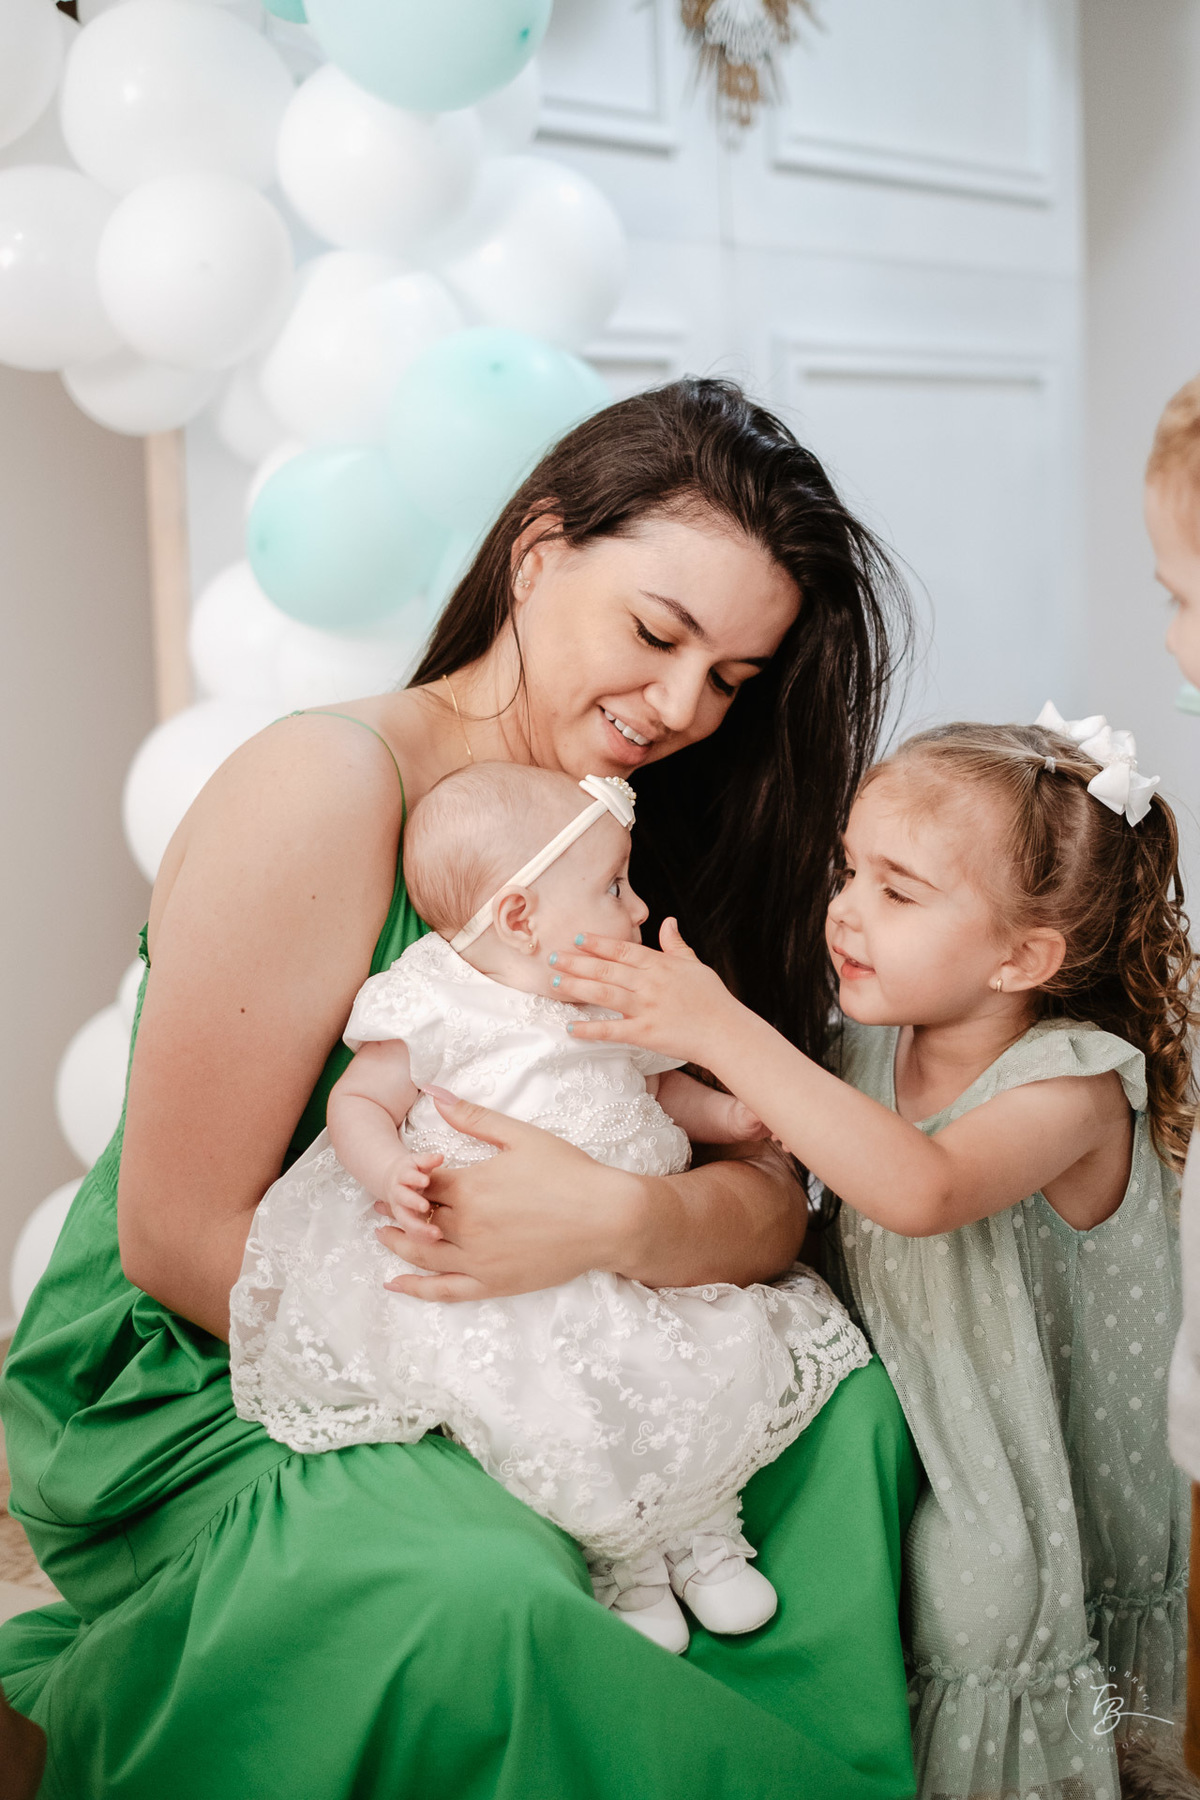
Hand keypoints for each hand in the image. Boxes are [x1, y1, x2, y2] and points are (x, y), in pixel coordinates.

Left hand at [376, 1094, 641, 1303]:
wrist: (608, 1217)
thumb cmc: (569, 1172)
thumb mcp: (520, 1135)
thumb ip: (472, 1117)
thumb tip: (433, 1092)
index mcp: (470, 1186)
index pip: (423, 1182)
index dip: (410, 1176)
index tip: (406, 1172)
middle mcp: (466, 1225)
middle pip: (416, 1216)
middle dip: (398, 1206)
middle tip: (383, 1201)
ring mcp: (478, 1259)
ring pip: (421, 1252)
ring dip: (396, 1242)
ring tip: (382, 1233)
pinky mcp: (493, 1283)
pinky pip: (444, 1290)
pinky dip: (416, 1288)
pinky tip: (395, 1283)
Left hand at [546, 919, 738, 1065]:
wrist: (726, 1031)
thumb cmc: (713, 998)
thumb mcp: (695, 965)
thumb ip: (676, 944)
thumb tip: (667, 921)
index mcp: (660, 965)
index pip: (622, 950)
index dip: (598, 943)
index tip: (577, 937)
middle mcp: (649, 983)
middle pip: (605, 969)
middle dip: (576, 962)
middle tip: (552, 957)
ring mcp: (646, 1008)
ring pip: (603, 994)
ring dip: (576, 987)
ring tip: (554, 983)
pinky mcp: (645, 1033)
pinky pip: (612, 1030)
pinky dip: (590, 1028)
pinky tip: (571, 1026)